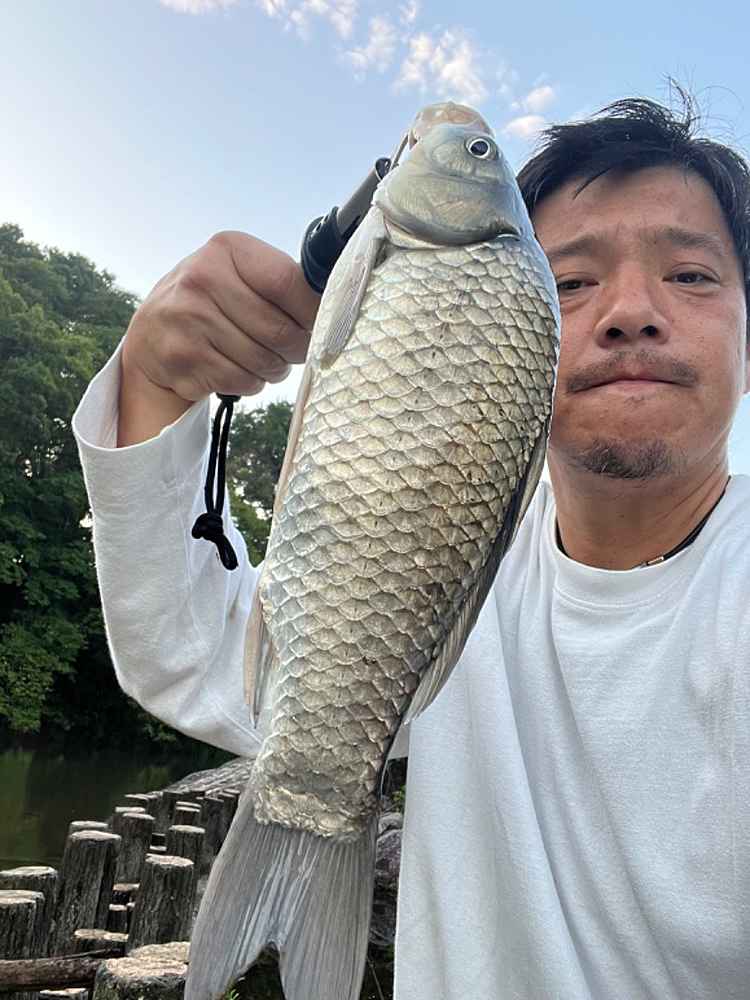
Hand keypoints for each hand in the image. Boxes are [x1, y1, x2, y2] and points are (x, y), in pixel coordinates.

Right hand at [122, 231, 319, 402]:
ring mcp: (189, 320)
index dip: (313, 311)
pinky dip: (252, 382)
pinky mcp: (184, 358)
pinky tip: (241, 370)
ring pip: (265, 361)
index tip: (322, 324)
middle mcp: (202, 279)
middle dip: (298, 348)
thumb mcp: (237, 272)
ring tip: (266, 360)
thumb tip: (333, 308)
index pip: (287, 282)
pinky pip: (244, 381)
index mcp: (226, 249)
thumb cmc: (211, 301)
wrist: (152, 333)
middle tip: (296, 350)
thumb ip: (281, 281)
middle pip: (280, 329)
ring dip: (276, 368)